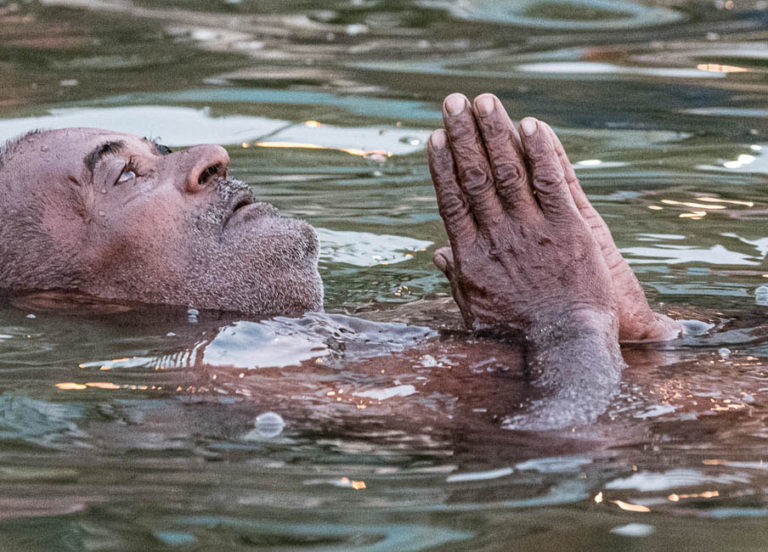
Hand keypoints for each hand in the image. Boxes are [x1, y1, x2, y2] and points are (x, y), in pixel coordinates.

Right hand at [428, 93, 616, 332]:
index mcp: (471, 257)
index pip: (451, 200)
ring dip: (495, 132)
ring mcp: (533, 230)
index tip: (436, 136)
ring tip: (485, 100)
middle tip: (453, 100)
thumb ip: (458, 278)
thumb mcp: (476, 311)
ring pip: (508, 171)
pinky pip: (551, 182)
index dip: (442, 164)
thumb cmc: (517, 334)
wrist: (565, 348)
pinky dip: (541, 151)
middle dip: (464, 134)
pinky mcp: (569, 229)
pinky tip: (531, 124)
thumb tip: (439, 255)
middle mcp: (497, 237)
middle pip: (475, 177)